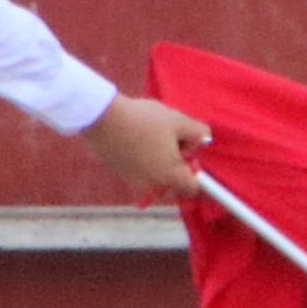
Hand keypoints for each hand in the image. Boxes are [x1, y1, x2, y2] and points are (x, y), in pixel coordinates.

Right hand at [85, 92, 210, 197]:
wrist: (103, 119)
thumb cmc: (144, 120)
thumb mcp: (179, 121)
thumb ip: (199, 133)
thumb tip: (203, 140)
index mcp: (170, 176)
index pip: (193, 188)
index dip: (198, 174)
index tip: (192, 155)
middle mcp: (151, 185)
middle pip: (173, 186)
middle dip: (179, 170)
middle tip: (175, 144)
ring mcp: (133, 180)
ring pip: (156, 179)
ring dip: (161, 164)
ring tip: (156, 138)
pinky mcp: (120, 172)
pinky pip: (140, 173)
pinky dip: (145, 161)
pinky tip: (140, 138)